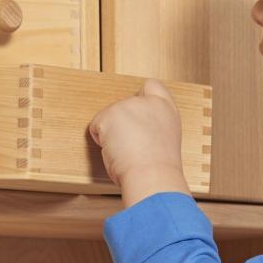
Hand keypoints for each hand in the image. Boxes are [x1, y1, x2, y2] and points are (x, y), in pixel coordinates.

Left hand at [88, 79, 189, 206]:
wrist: (153, 176)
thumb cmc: (158, 170)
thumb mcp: (163, 141)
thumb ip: (151, 127)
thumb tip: (134, 130)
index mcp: (166, 110)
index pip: (152, 86)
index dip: (141, 96)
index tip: (138, 114)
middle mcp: (148, 102)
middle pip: (123, 107)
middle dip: (121, 124)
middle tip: (132, 147)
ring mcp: (128, 105)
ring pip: (109, 119)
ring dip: (112, 135)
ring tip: (127, 152)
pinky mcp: (109, 114)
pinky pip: (95, 128)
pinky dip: (100, 141)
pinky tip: (116, 151)